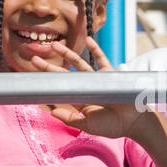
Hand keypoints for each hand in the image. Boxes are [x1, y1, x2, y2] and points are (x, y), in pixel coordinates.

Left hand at [30, 38, 148, 139]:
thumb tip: (51, 111)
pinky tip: (88, 40)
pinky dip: (96, 50)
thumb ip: (70, 118)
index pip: (60, 91)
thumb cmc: (112, 126)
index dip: (47, 86)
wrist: (134, 122)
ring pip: (79, 64)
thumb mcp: (87, 125)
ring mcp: (97, 81)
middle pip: (64, 75)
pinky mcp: (110, 75)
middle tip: (34, 60)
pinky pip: (102, 60)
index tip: (32, 82)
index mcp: (79, 101)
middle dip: (49, 67)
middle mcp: (86, 89)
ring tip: (54, 45)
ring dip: (67, 54)